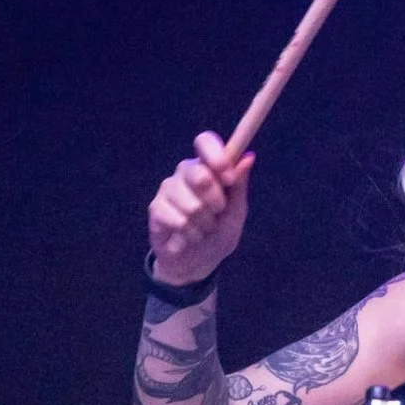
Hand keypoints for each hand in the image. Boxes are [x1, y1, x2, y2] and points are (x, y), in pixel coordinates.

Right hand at [147, 132, 254, 285]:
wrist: (197, 262)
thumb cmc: (218, 233)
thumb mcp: (236, 212)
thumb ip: (239, 185)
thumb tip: (249, 156)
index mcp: (207, 166)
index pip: (205, 142)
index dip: (216, 156)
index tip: (228, 178)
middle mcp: (185, 172)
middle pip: (198, 173)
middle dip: (214, 200)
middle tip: (217, 212)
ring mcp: (168, 188)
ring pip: (190, 203)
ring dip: (203, 223)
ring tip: (203, 228)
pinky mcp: (156, 208)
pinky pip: (177, 219)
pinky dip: (190, 234)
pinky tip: (188, 236)